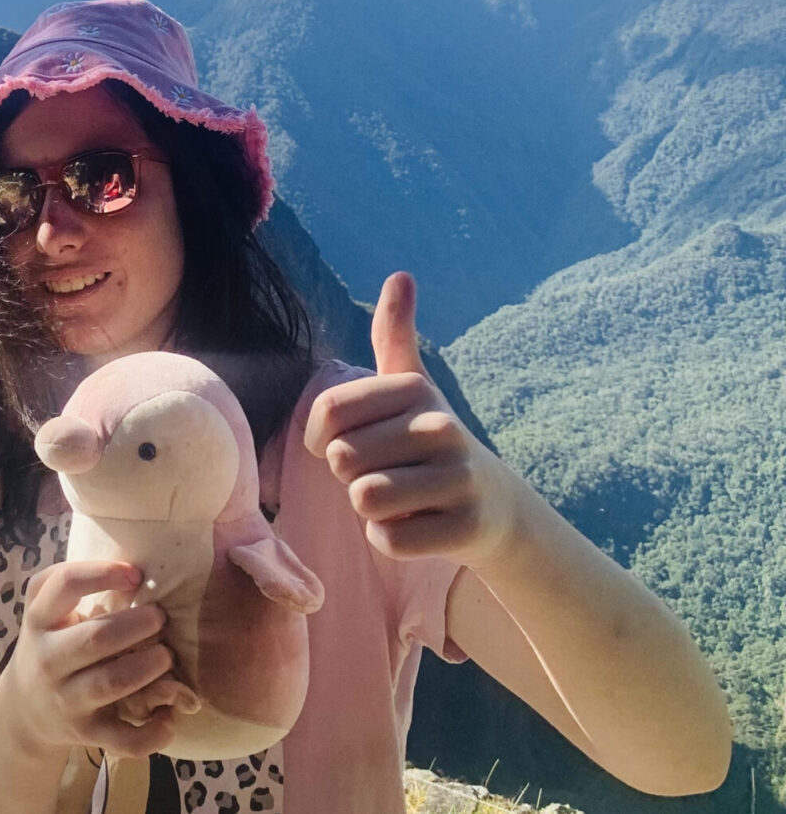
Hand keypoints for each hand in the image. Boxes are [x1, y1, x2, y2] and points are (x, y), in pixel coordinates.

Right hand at [0, 560, 178, 760]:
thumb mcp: (44, 610)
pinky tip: (169, 716)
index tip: (135, 574)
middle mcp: (48, 659)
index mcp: (39, 620)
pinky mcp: (86, 733)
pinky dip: (153, 733)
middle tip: (160, 617)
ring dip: (148, 667)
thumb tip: (131, 566)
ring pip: (111, 683)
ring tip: (167, 655)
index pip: (62, 585)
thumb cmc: (50, 645)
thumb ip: (70, 585)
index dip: (102, 573)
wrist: (24, 711)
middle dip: (137, 624)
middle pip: (96, 637)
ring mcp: (67, 699)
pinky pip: (123, 739)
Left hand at [304, 271, 519, 568]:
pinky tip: (418, 525)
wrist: (494, 506)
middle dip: (352, 476)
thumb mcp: (411, 387)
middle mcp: (441, 426)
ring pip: (364, 500)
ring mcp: (458, 477)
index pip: (327, 414)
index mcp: (415, 389)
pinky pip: (388, 539)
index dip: (321, 439)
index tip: (348, 442)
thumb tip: (401, 274)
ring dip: (370, 510)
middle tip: (388, 473)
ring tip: (402, 499)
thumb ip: (394, 335)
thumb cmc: (429, 444)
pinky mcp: (465, 527)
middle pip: (343, 460)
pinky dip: (391, 540)